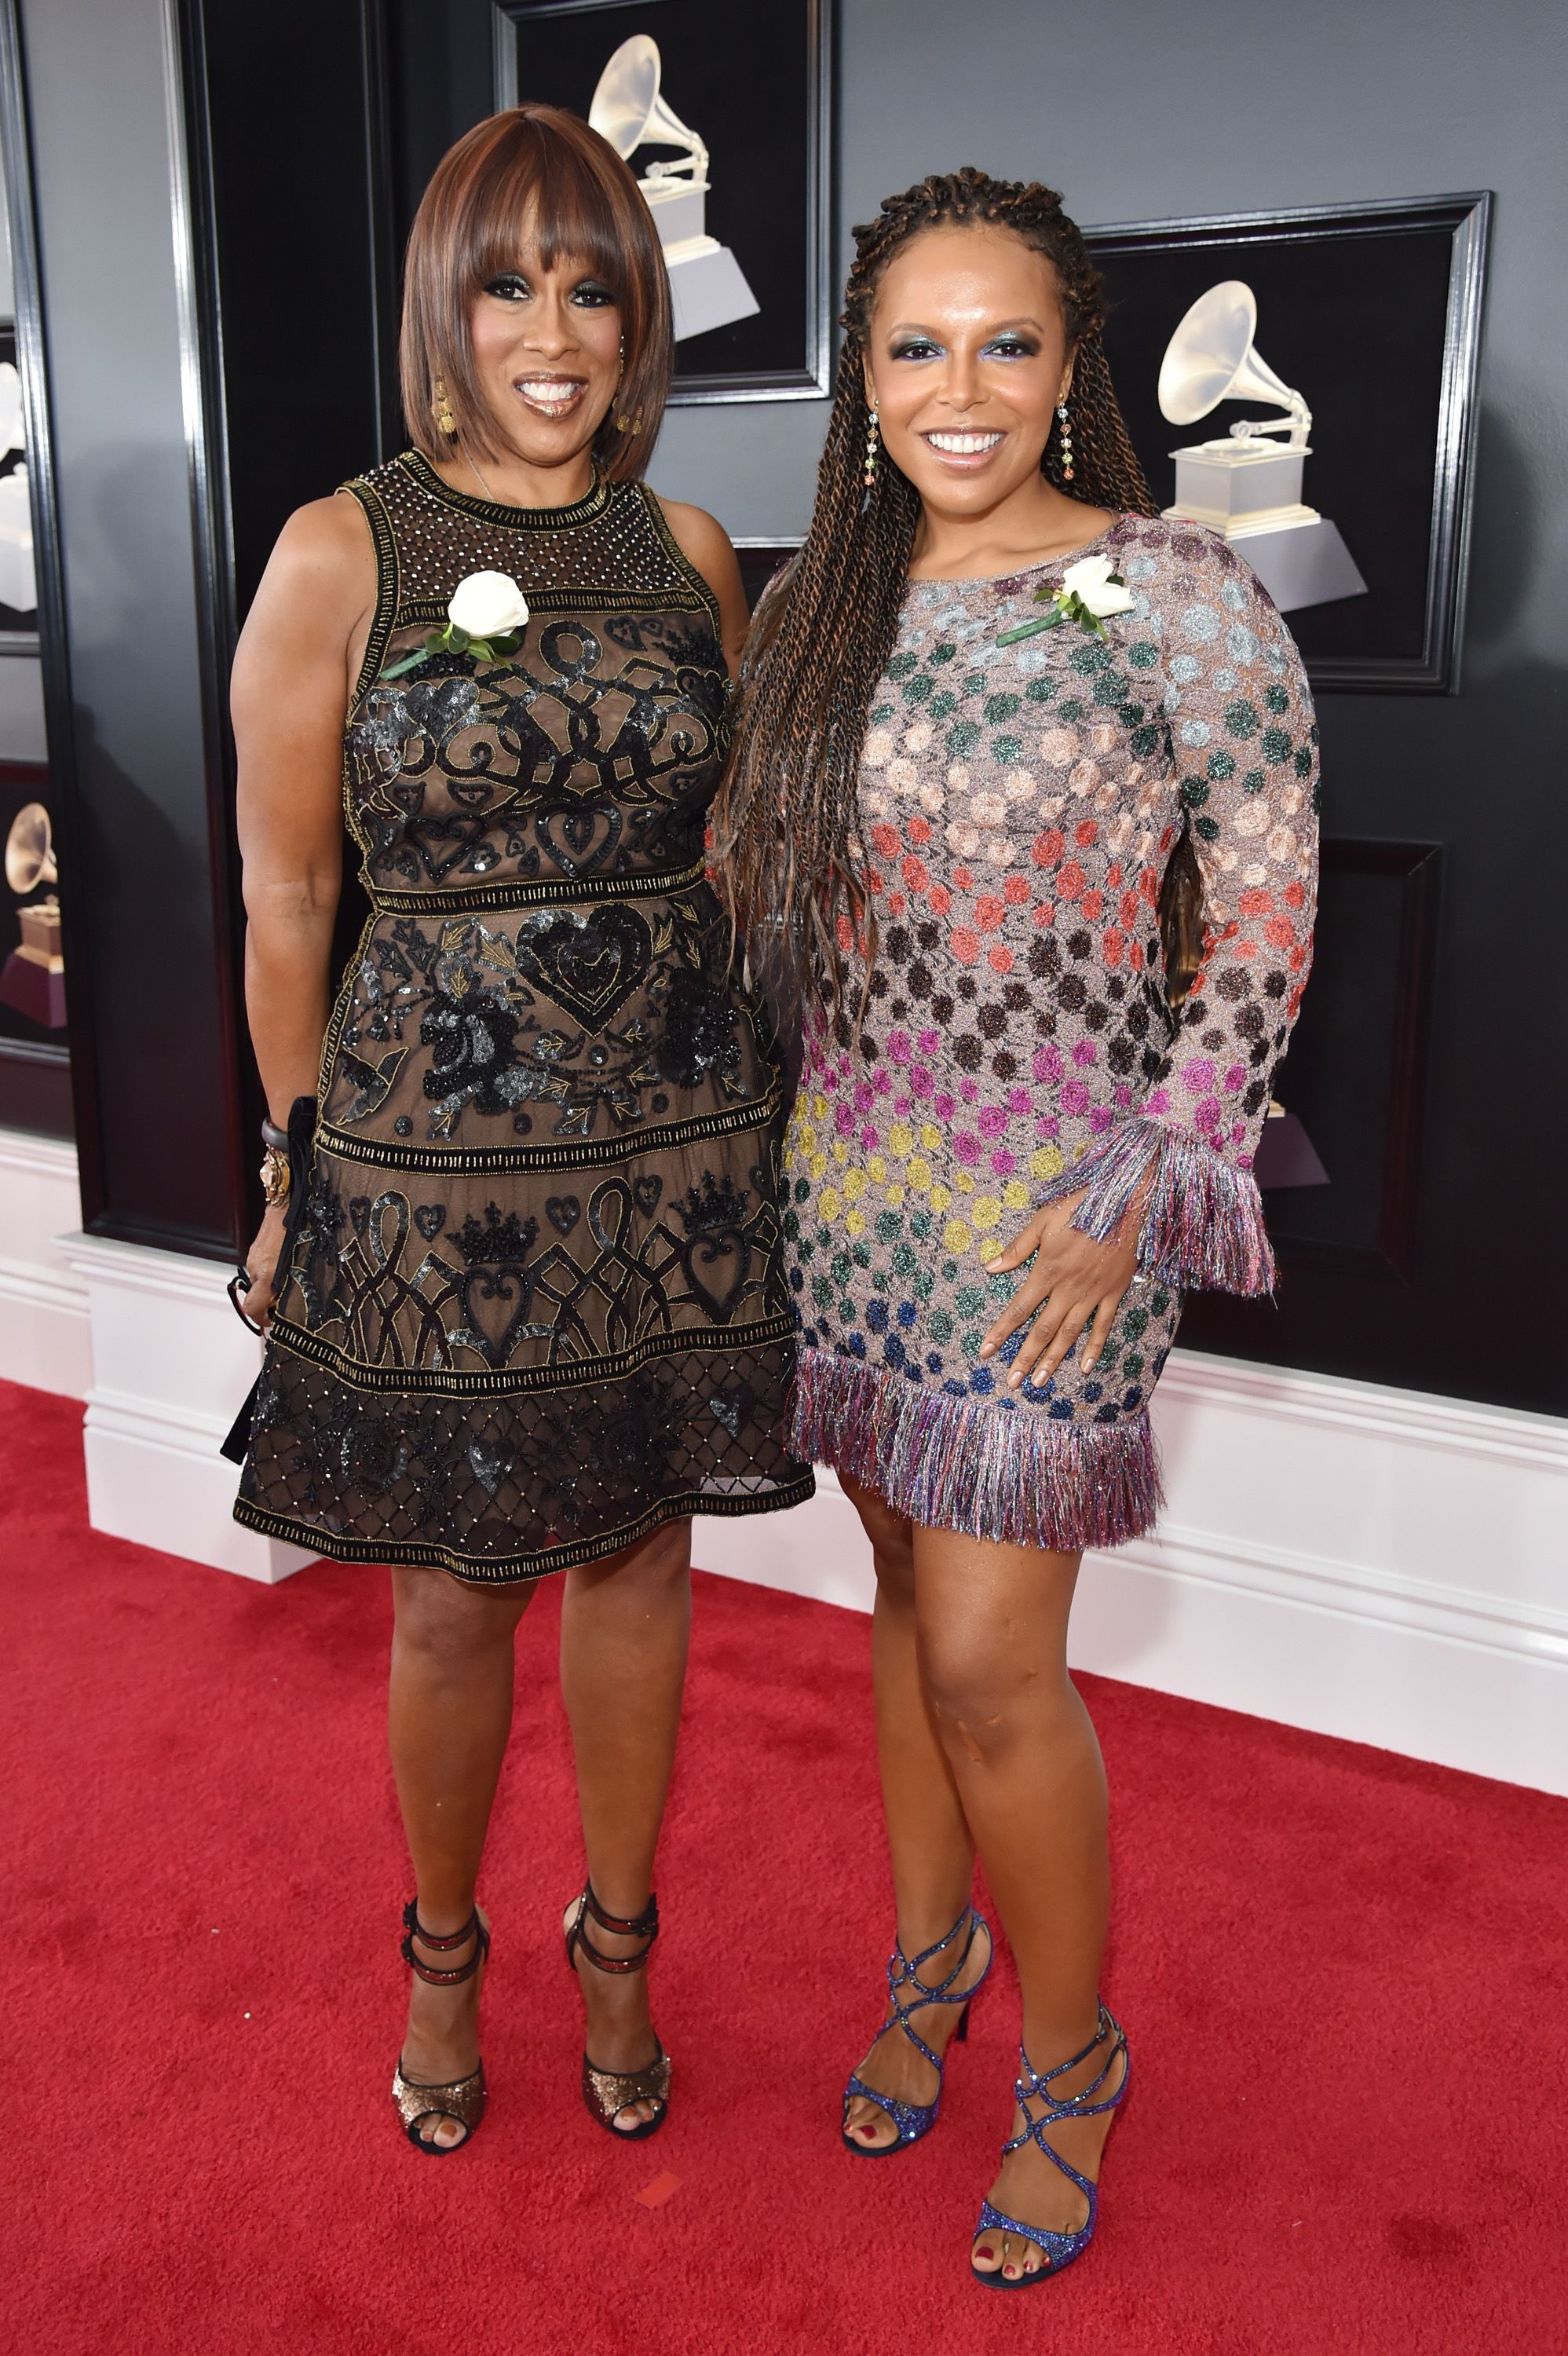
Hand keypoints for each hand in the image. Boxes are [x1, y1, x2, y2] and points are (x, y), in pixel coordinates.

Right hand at [241, 1201, 289, 1332]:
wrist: (289, 1202)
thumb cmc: (301, 1230)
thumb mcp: (301, 1263)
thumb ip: (292, 1284)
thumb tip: (289, 1303)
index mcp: (268, 1273)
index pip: (253, 1308)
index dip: (261, 1320)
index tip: (272, 1323)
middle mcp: (257, 1266)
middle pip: (257, 1296)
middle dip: (270, 1303)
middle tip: (287, 1305)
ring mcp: (254, 1257)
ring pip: (260, 1281)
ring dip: (271, 1286)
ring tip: (291, 1282)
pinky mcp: (255, 1249)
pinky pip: (261, 1268)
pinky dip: (270, 1273)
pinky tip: (285, 1266)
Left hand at [978, 1186, 1144, 1391]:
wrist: (1127, 1201)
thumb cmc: (1083, 1205)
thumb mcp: (1044, 1219)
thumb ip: (1018, 1247)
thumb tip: (990, 1267)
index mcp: (1047, 1270)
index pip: (1019, 1308)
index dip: (1001, 1332)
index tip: (986, 1351)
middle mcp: (1067, 1288)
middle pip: (1042, 1330)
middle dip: (1024, 1357)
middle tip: (1012, 1382)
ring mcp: (1092, 1293)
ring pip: (1069, 1334)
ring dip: (1053, 1359)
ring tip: (1039, 1382)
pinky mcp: (1114, 1293)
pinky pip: (1102, 1326)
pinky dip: (1093, 1347)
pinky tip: (1084, 1367)